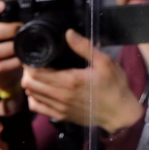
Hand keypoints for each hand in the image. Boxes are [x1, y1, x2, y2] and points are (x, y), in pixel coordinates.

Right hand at [0, 0, 25, 98]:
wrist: (7, 67)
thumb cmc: (12, 41)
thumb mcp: (14, 25)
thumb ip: (20, 11)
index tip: (2, 6)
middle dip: (7, 31)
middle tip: (21, 31)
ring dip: (11, 49)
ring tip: (22, 48)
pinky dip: (11, 63)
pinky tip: (20, 60)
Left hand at [20, 30, 142, 132]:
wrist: (121, 114)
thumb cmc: (114, 86)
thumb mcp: (104, 62)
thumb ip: (84, 47)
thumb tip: (68, 33)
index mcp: (68, 80)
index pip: (35, 72)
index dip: (29, 63)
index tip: (31, 55)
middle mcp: (60, 95)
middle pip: (29, 83)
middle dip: (27, 72)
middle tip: (34, 64)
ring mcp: (58, 107)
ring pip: (31, 95)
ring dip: (30, 84)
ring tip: (38, 75)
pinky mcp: (60, 116)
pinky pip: (37, 108)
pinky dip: (34, 98)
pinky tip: (41, 91)